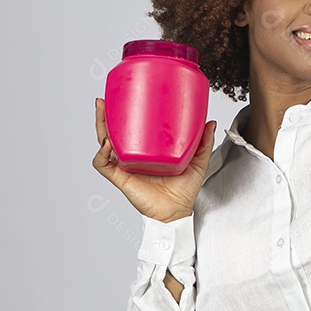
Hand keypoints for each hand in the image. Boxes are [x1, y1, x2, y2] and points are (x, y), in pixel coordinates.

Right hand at [92, 98, 216, 222]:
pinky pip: (104, 165)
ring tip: (102, 111)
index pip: (131, 129)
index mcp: (146, 151)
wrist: (177, 212)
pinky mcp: (121, 178)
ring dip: (100, 126)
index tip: (124, 98)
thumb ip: (204, 143)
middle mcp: (133, 156)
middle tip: (104, 100)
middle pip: (112, 132)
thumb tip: (210, 122)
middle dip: (105, 116)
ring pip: (104, 144)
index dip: (124, 115)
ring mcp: (125, 166)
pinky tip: (108, 144)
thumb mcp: (197, 162)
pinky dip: (102, 154)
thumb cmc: (183, 190)